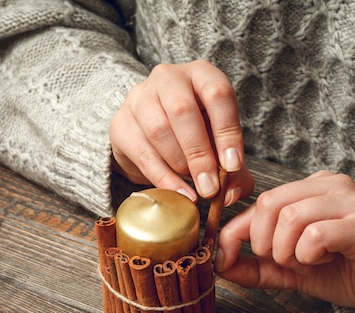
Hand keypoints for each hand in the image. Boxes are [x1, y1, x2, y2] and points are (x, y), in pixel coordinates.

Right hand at [109, 60, 253, 203]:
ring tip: (194, 187)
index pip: (218, 94)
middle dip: (199, 154)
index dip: (227, 132)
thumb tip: (230, 196)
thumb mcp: (219, 147)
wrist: (150, 135)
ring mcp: (139, 98)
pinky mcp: (121, 123)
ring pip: (159, 129)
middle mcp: (168, 78)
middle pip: (183, 111)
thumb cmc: (195, 136)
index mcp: (201, 74)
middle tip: (210, 187)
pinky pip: (142, 152)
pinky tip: (177, 192)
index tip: (233, 165)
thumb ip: (233, 172)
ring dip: (179, 164)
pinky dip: (162, 177)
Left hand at [215, 170, 354, 312]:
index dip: (234, 234)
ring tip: (308, 263)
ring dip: (289, 253)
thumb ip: (253, 265)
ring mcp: (349, 200)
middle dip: (265, 244)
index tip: (224, 260)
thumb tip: (218, 263)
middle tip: (285, 262)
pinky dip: (310, 257)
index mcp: (309, 188)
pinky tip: (327, 260)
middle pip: (269, 204)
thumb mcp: (286, 269)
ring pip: (290, 218)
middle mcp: (330, 185)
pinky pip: (315, 236)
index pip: (258, 203)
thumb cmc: (338, 272)